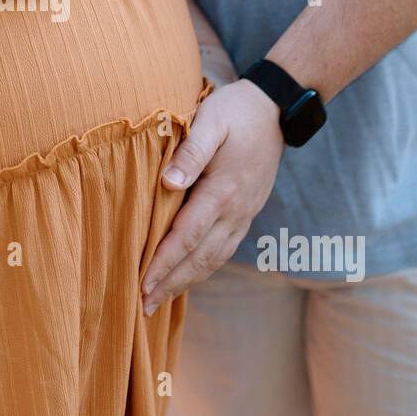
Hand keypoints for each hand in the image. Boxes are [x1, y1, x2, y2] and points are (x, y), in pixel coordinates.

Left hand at [141, 79, 283, 314]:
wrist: (275, 109)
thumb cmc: (235, 111)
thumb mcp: (210, 121)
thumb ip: (190, 152)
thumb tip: (167, 183)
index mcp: (223, 190)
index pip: (186, 236)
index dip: (163, 262)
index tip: (141, 283)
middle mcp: (236, 210)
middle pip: (199, 257)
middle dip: (170, 283)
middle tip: (142, 306)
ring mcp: (244, 214)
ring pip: (213, 259)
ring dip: (186, 281)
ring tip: (159, 300)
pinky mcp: (247, 213)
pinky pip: (224, 249)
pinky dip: (203, 268)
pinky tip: (187, 276)